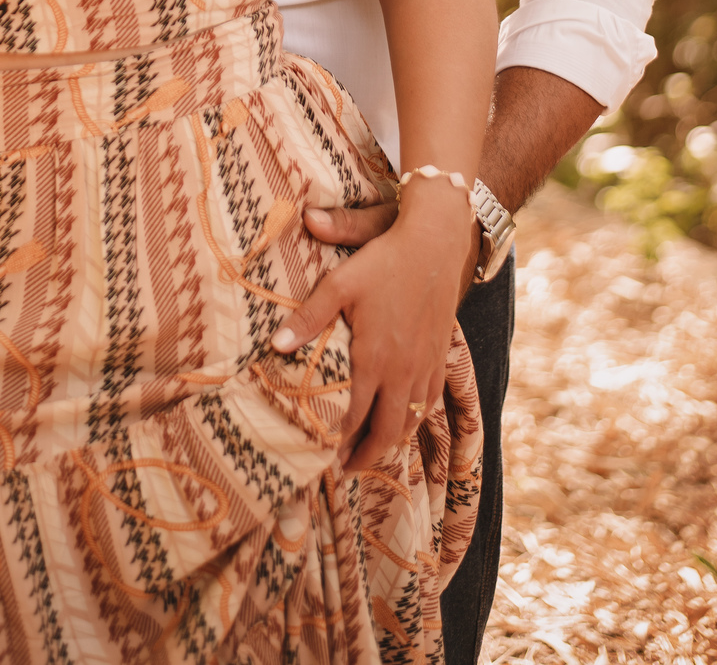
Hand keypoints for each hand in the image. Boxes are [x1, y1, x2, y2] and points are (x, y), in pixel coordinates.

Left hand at [274, 190, 475, 471]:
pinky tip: (406, 419)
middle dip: (367, 456)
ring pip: (411, 421)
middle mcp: (403, 372)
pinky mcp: (441, 356)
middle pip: (387, 432)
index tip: (325, 459)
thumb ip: (308, 318)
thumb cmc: (382, 261)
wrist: (435, 244)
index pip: (355, 416)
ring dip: (392, 441)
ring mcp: (426, 366)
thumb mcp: (339, 284)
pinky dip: (416, 420)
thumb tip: (275, 345)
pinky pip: (430, 402)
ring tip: (373, 452)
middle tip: (347, 470)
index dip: (340, 442)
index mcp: (375, 360)